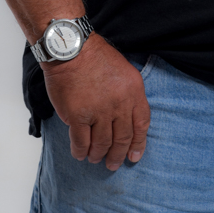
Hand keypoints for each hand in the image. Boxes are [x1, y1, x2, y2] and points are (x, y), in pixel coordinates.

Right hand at [41, 33, 150, 170]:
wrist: (71, 49)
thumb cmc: (96, 57)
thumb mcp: (124, 71)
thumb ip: (128, 94)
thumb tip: (127, 119)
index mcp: (134, 91)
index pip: (141, 124)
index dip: (139, 143)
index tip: (135, 156)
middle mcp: (119, 103)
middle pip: (123, 138)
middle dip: (118, 155)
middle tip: (113, 164)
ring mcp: (99, 111)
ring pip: (102, 143)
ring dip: (99, 154)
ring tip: (95, 158)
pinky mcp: (78, 116)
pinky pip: (81, 142)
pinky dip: (81, 151)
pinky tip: (80, 154)